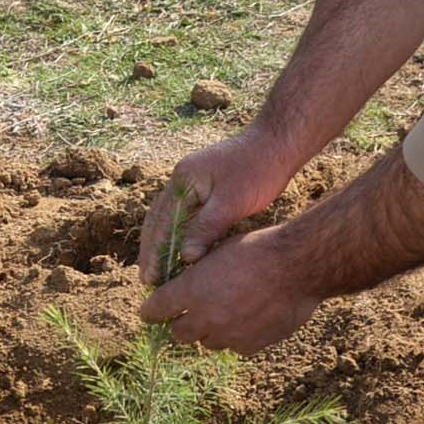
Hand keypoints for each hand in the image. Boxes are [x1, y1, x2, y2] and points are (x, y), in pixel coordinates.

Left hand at [138, 224, 320, 354]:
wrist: (298, 266)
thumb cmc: (259, 249)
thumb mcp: (219, 251)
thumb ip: (198, 271)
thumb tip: (186, 280)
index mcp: (191, 290)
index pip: (156, 309)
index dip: (151, 311)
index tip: (149, 313)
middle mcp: (205, 317)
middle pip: (178, 334)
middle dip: (180, 324)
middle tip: (186, 315)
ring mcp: (228, 335)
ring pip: (208, 343)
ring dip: (210, 331)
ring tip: (223, 315)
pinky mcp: (251, 346)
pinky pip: (235, 347)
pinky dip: (236, 338)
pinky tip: (247, 321)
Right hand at [139, 133, 294, 284]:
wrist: (277, 145)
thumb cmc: (257, 171)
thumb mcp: (231, 203)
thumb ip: (206, 229)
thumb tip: (184, 256)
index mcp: (184, 180)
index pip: (162, 223)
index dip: (154, 252)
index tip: (149, 278)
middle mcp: (182, 180)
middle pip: (158, 220)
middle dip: (151, 250)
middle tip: (146, 279)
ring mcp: (193, 182)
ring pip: (170, 218)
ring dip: (163, 243)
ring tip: (158, 270)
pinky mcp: (206, 188)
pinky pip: (186, 215)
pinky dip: (180, 235)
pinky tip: (182, 252)